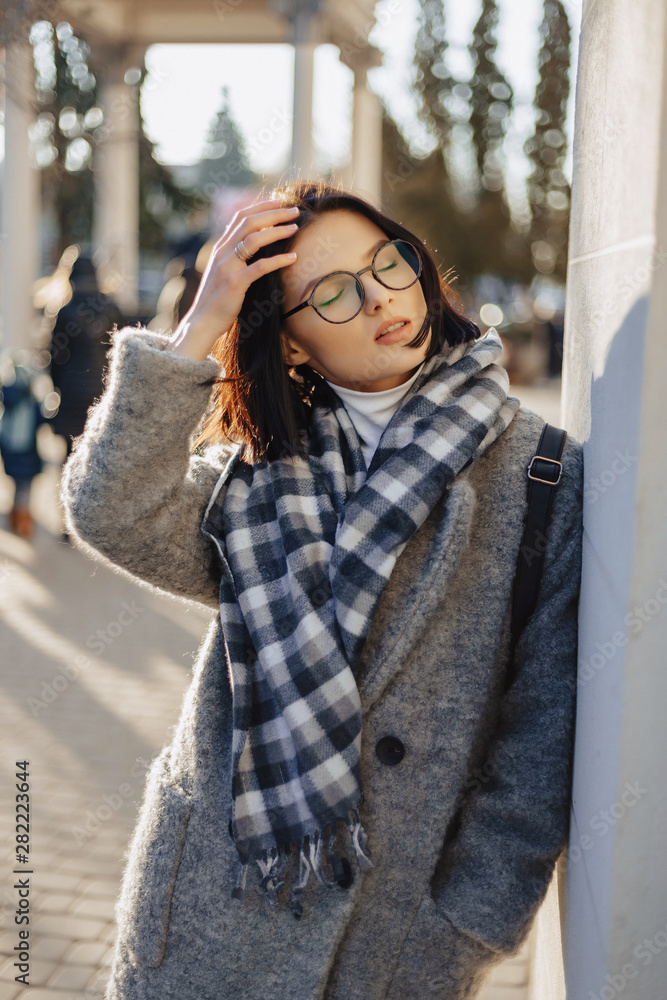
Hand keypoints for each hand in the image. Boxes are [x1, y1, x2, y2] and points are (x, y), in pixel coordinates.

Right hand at [168, 197, 299, 359]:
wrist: (202, 321)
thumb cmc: (217, 299)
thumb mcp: (223, 272)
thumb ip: (234, 258)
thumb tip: (254, 247)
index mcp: (220, 247)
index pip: (240, 217)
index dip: (261, 206)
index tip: (280, 202)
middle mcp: (222, 252)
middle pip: (249, 222)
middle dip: (274, 213)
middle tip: (295, 210)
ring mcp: (227, 266)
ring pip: (254, 239)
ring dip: (277, 230)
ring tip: (295, 227)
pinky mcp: (235, 283)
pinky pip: (260, 267)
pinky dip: (278, 260)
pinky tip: (293, 258)